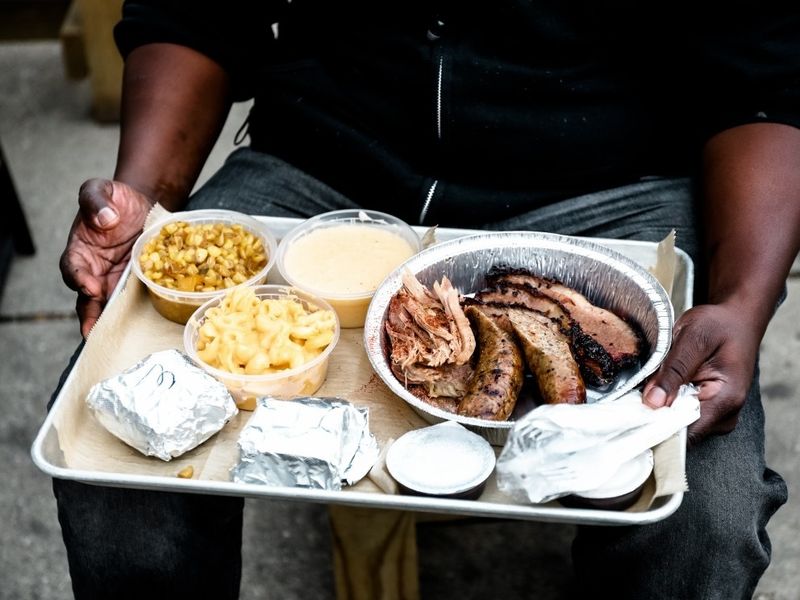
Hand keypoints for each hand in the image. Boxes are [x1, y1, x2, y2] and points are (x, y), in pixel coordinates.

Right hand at [60, 178, 153, 337]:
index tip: (90, 287)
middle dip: (89, 314)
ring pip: (108, 305)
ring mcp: (114, 279)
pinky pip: (132, 300)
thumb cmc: (116, 198)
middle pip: (86, 296)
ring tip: (112, 337)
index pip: (72, 268)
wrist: (143, 205)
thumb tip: (106, 219)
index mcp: (81, 249)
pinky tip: (141, 325)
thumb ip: (96, 200)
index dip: (79, 279)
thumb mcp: (102, 189)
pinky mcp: (135, 283)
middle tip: (93, 331)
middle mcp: (94, 269)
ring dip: (110, 321)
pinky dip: (134, 313)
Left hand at [642, 303, 760, 445]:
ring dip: (658, 408)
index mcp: (725, 399)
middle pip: (678, 431)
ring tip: (649, 385)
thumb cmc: (719, 325)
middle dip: (653, 415)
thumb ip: (674, 370)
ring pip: (676, 424)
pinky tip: (657, 388)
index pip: (685, 432)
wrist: (736, 321)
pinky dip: (665, 404)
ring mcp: (716, 416)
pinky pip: (679, 415)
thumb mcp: (694, 338)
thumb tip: (652, 402)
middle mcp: (724, 415)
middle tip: (634, 393)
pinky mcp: (707, 411)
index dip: (656, 425)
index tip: (631, 414)